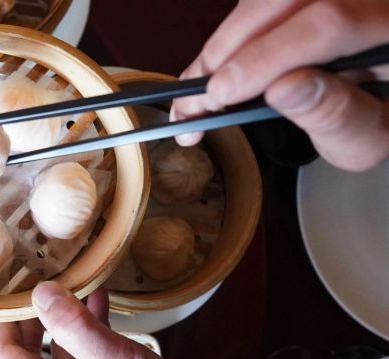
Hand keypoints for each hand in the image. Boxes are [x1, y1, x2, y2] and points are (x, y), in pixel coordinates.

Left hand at [0, 282, 230, 358]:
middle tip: (40, 287)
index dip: (4, 317)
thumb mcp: (111, 358)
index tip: (9, 289)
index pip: (4, 352)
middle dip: (38, 318)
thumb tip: (41, 294)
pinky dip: (89, 344)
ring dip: (70, 326)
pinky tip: (102, 315)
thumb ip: (72, 323)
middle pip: (29, 356)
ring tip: (80, 291)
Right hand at [171, 0, 388, 171]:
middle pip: (280, 0)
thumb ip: (336, 116)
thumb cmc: (382, 117)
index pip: (328, 23)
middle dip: (227, 48)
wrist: (385, 97)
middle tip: (197, 100)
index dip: (266, 55)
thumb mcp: (368, 136)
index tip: (221, 93)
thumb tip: (284, 89)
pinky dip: (228, 40)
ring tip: (199, 95)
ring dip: (221, 46)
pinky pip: (256, 6)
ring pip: (261, 1)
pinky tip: (213, 74)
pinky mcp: (304, 0)